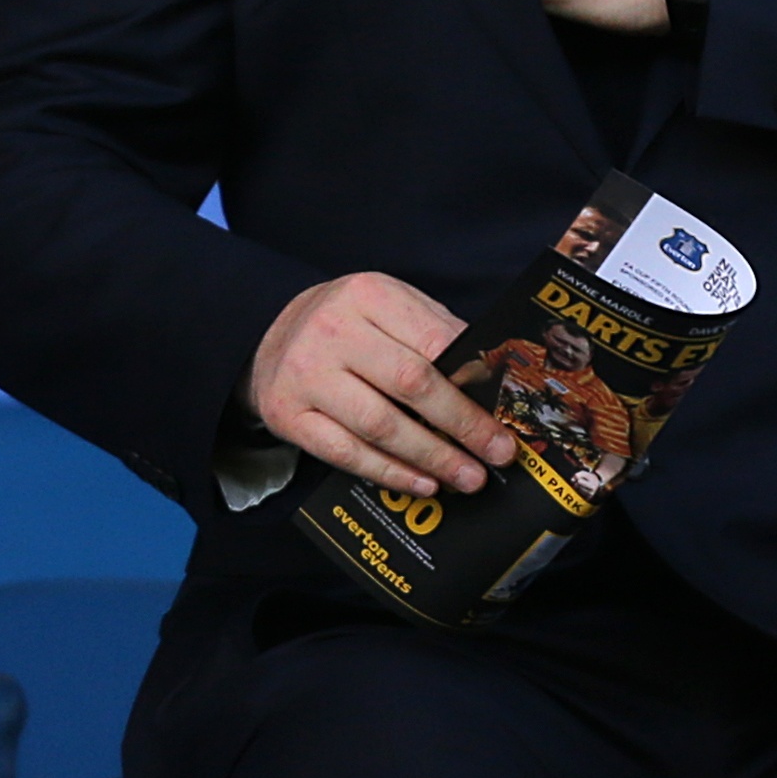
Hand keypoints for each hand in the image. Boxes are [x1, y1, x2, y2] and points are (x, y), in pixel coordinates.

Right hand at [249, 270, 518, 495]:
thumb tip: (490, 380)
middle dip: (463, 424)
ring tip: (467, 477)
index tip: (504, 412)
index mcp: (368, 295)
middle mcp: (333, 332)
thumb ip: (436, 333)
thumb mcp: (390, 307)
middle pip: (411, 383)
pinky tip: (423, 483)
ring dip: (432, 457)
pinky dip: (390, 472)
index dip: (474, 380)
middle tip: (498, 453)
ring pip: (380, 426)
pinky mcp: (288, 416)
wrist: (272, 335)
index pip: (434, 341)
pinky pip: (347, 453)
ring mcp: (306, 376)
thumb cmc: (349, 324)